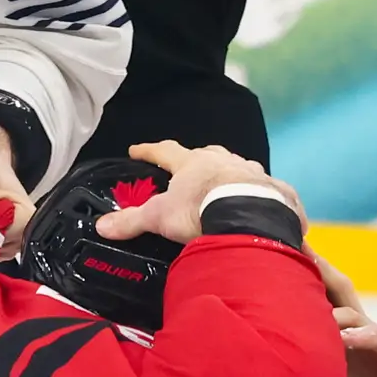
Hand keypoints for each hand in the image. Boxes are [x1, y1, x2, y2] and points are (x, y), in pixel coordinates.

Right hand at [93, 140, 291, 244]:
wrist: (250, 218)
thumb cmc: (201, 209)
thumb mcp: (160, 217)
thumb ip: (132, 221)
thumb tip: (102, 226)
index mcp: (193, 163)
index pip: (165, 151)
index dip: (149, 151)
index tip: (137, 150)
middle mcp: (224, 161)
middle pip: (207, 155)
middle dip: (198, 161)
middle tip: (190, 171)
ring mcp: (252, 173)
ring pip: (238, 168)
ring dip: (231, 176)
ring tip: (226, 190)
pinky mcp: (274, 191)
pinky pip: (266, 191)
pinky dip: (260, 197)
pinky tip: (260, 208)